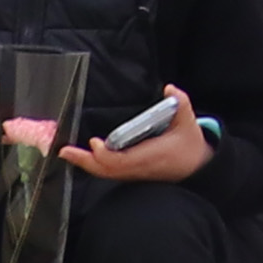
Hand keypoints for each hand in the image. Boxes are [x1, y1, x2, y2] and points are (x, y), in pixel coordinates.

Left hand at [60, 91, 214, 184]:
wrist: (196, 168)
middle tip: (65, 151)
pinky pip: (109, 172)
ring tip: (68, 153)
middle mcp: (138, 167)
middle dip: (85, 161)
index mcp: (150, 155)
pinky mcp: (132, 173)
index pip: (121, 160)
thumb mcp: (188, 122)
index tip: (94, 142)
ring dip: (86, 163)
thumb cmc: (190, 145)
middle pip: (106, 169)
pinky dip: (95, 166)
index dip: (104, 154)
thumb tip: (170, 88)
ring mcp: (134, 172)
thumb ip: (181, 103)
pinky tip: (85, 158)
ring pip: (105, 172)